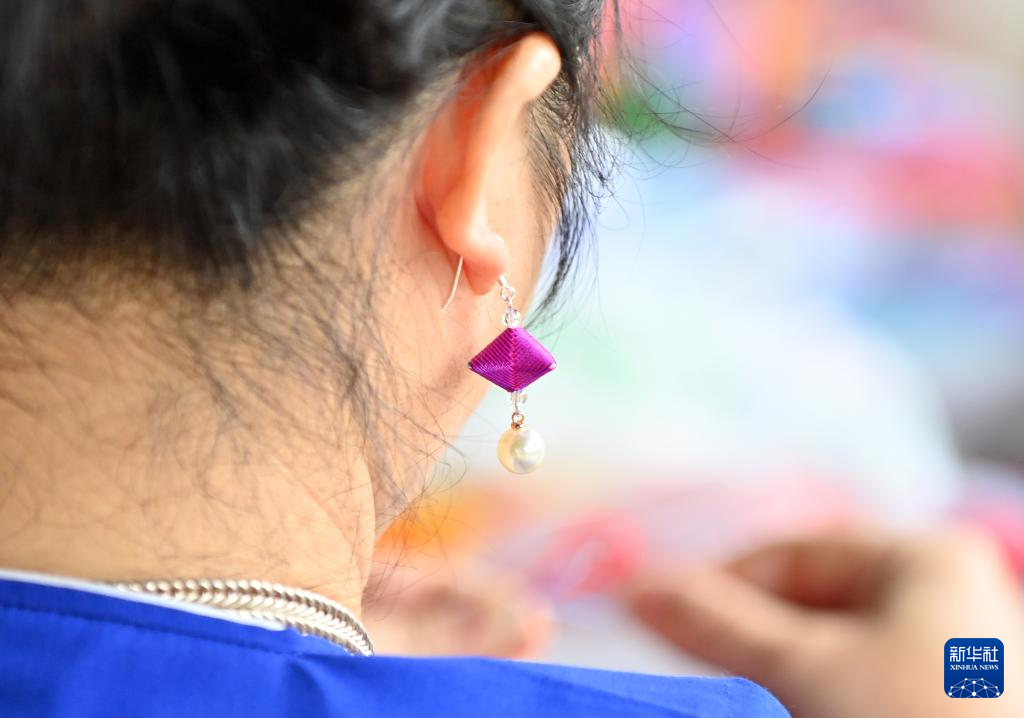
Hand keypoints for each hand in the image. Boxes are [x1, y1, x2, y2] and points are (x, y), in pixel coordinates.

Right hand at [628, 531, 1023, 717]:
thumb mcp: (804, 671)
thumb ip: (717, 624)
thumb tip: (634, 587)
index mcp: (923, 558)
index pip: (792, 552)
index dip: (719, 581)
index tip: (658, 620)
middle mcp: (941, 597)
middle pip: (810, 601)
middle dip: (745, 633)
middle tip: (688, 666)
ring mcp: (947, 657)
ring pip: (829, 648)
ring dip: (771, 669)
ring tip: (723, 693)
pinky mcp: (941, 706)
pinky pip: (853, 683)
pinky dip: (808, 694)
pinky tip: (775, 708)